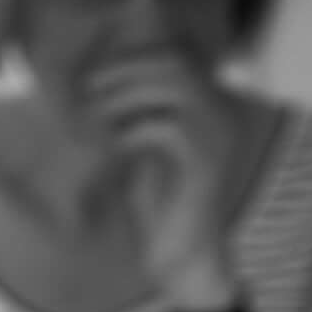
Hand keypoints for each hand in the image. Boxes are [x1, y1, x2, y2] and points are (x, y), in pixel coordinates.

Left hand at [82, 52, 235, 307]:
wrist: (183, 255)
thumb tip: (100, 77)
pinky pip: (167, 127)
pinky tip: (116, 146)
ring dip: (127, 94)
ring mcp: (218, 139)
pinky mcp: (205, 163)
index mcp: (210, 108)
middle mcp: (221, 117)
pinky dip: (133, 130)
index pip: (179, 58)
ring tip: (96, 114)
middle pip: (177, 65)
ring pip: (175, 88)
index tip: (100, 71)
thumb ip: (136, 110)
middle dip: (127, 68)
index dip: (138, 56)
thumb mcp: (144, 144)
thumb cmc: (161, 203)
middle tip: (90, 86)